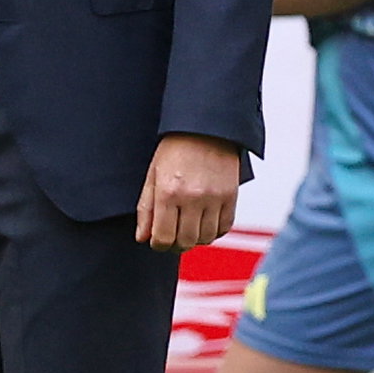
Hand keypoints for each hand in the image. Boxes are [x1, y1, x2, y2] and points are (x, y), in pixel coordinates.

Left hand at [135, 133, 242, 252]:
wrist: (205, 127)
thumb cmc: (175, 149)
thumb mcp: (153, 175)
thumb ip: (146, 208)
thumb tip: (142, 238)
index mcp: (168, 192)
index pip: (163, 238)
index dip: (158, 244)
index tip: (157, 240)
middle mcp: (192, 198)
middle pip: (185, 242)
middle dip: (176, 244)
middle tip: (172, 237)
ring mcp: (214, 198)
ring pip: (205, 238)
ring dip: (195, 238)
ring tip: (188, 228)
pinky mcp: (231, 196)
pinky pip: (225, 227)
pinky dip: (214, 231)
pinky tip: (205, 222)